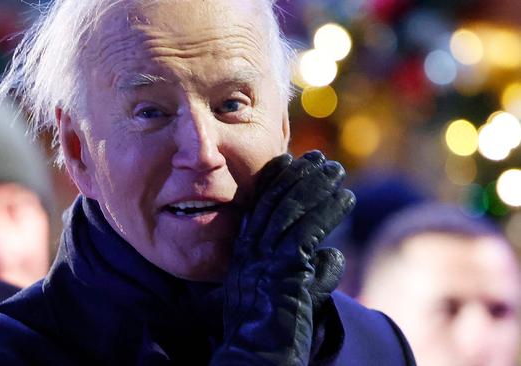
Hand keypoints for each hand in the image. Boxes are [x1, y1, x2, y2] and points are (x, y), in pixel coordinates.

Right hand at [211, 151, 354, 365]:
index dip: (278, 182)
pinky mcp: (284, 270)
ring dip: (316, 186)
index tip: (294, 162)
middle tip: (320, 157)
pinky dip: (329, 211)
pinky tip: (346, 198)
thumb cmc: (274, 334)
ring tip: (337, 170)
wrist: (259, 356)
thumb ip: (310, 273)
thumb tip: (333, 255)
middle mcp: (250, 251)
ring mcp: (264, 259)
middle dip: (298, 176)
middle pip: (274, 202)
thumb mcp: (290, 296)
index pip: (259, 207)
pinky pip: (308, 230)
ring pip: (291, 210)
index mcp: (244, 254)